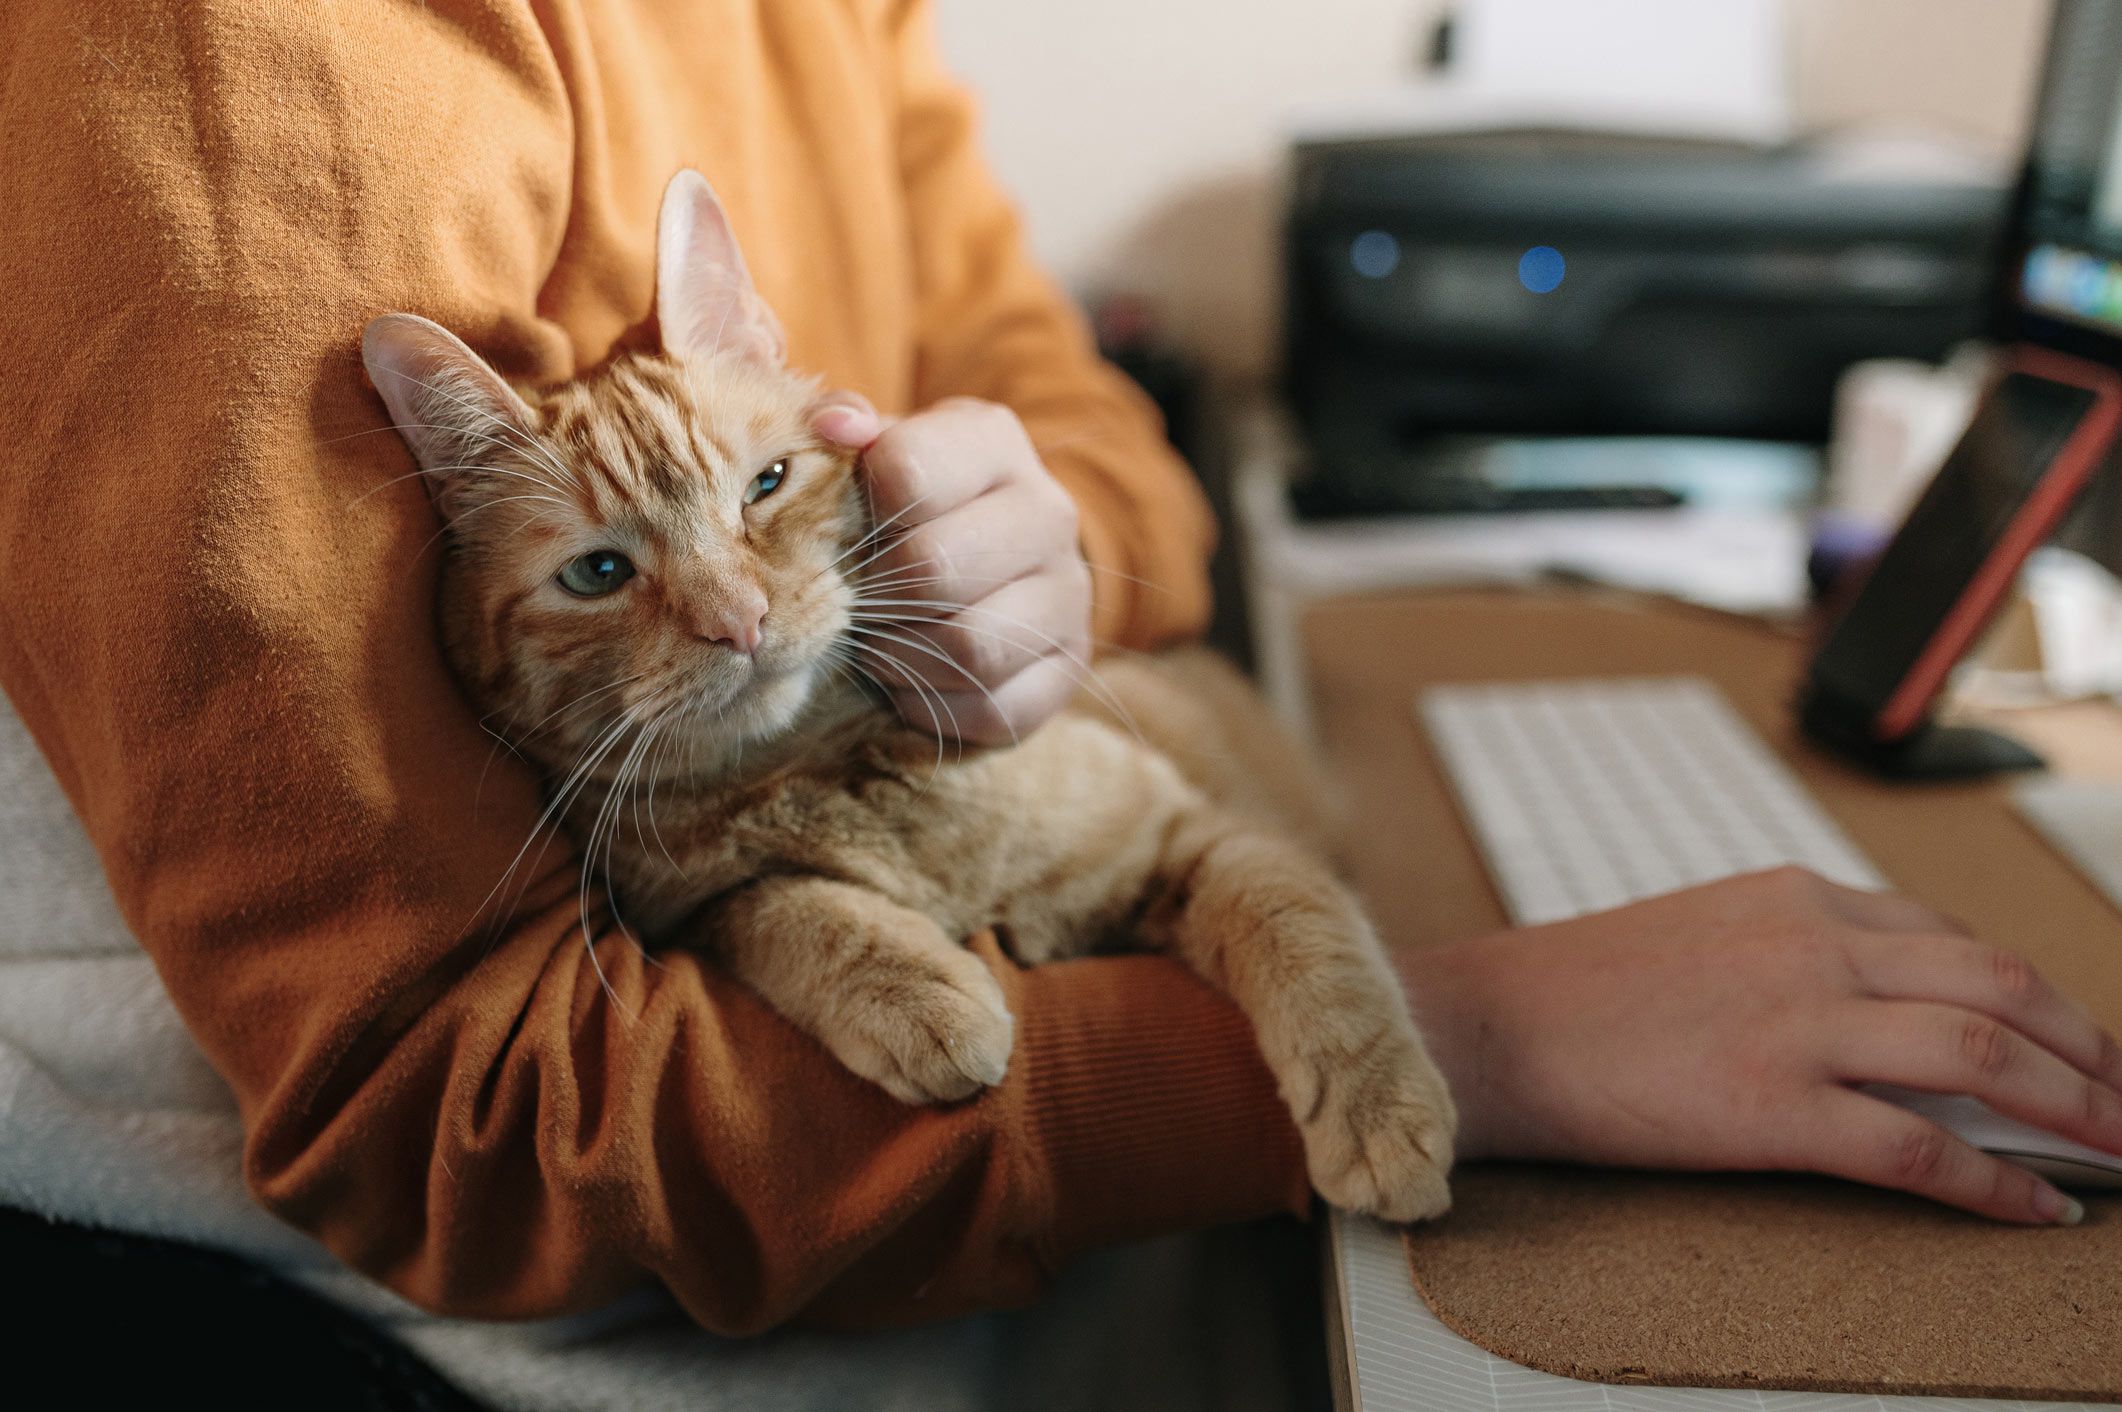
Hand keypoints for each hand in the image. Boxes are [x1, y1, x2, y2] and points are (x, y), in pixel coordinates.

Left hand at [811, 393, 1091, 744]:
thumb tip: (832, 422)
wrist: (995, 556)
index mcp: (993, 442)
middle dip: (873, 598)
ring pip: (969, 647)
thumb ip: (844, 426)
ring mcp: (1070, 593)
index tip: (842, 535)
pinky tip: (914, 680)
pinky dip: (934, 705)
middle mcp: (1048, 512)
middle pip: (935, 569)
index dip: (855, 516)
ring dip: (900, 658)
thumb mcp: (878, 451)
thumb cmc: (909, 503)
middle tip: (850, 604)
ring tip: (878, 644)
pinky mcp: (1071, 667)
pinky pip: (993, 708)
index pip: (907, 474)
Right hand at [1405, 867, 2121, 1223]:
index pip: (1951, 936)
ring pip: (1982, 1050)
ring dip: (2072, 1104)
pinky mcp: (1770, 1102)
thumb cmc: (1572, 994)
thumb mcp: (1700, 937)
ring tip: (2117, 1145)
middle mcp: (1809, 944)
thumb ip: (1790, 956)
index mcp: (1791, 897)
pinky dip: (1992, 1181)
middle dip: (2085, 1045)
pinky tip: (2030, 1207)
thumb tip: (1874, 1017)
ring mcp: (1794, 1020)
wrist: (1483, 1026)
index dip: (2032, 993)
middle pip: (1996, 982)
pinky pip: (1917, 1145)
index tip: (2068, 1036)